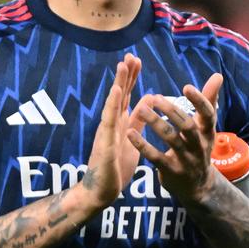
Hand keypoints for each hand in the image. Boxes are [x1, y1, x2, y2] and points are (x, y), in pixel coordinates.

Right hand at [83, 55, 142, 210]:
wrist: (101, 192)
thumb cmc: (115, 168)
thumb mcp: (132, 139)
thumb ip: (138, 121)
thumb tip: (147, 100)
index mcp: (119, 123)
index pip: (126, 96)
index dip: (130, 79)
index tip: (136, 60)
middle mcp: (111, 124)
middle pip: (119, 95)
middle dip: (125, 75)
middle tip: (131, 55)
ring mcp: (106, 132)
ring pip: (113, 103)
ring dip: (118, 84)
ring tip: (123, 65)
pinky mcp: (104, 142)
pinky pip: (109, 121)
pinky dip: (113, 105)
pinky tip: (117, 91)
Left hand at [126, 74, 222, 203]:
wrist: (198, 188)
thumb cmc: (198, 149)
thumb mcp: (205, 128)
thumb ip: (208, 101)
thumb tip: (217, 75)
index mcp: (208, 133)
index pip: (208, 114)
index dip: (199, 101)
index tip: (186, 87)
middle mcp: (199, 146)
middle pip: (188, 126)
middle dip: (172, 111)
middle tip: (155, 97)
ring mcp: (186, 161)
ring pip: (171, 139)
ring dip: (155, 123)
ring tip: (140, 110)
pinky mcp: (171, 172)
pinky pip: (155, 157)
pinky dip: (142, 145)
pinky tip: (130, 133)